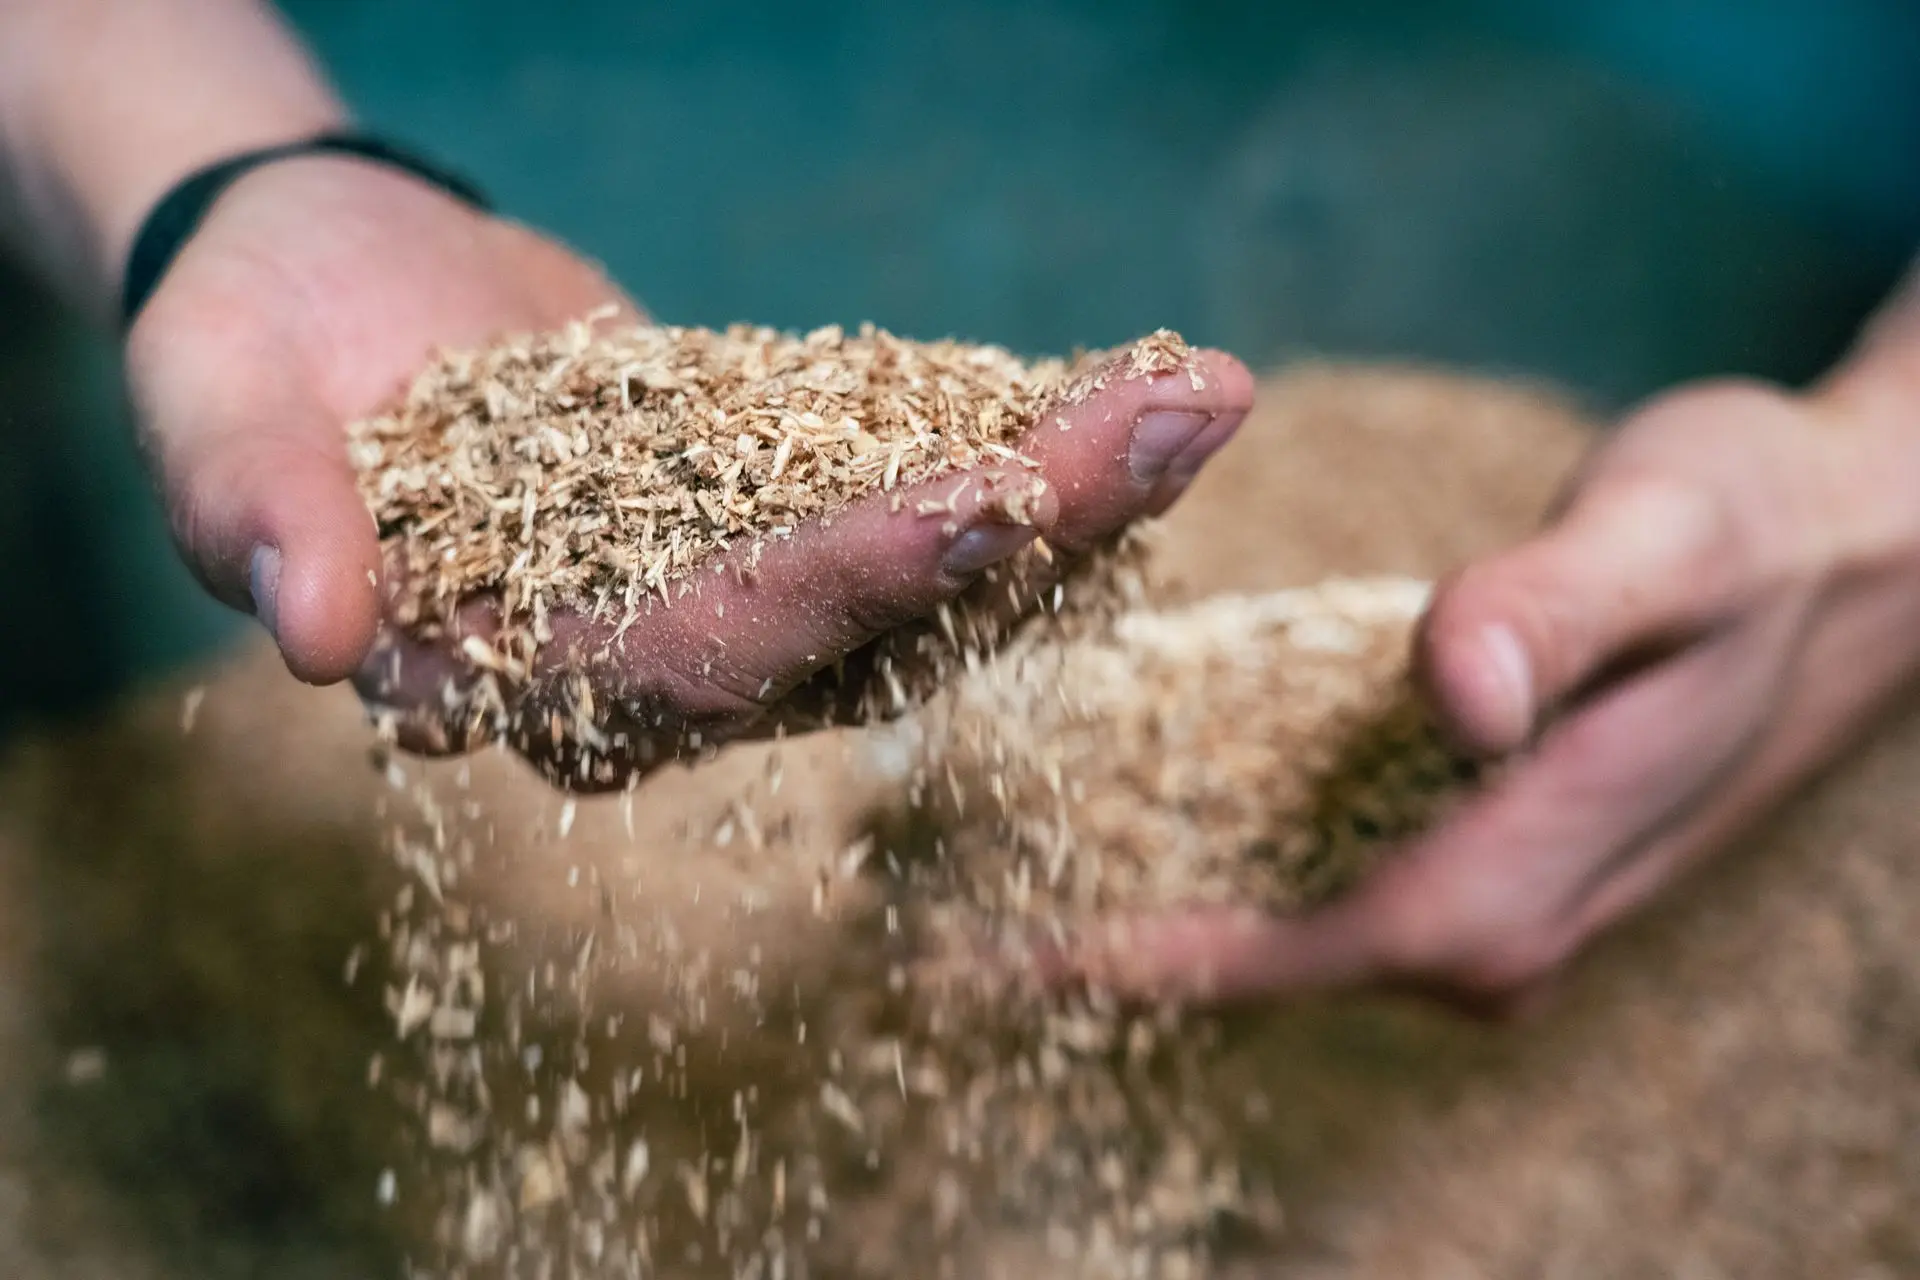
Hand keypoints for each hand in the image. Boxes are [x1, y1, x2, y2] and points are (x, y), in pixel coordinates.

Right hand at [126, 156, 1252, 785]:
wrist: (328, 280)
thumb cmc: (249, 339)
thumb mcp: (214, 405)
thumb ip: (254, 509)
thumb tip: (303, 628)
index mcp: (522, 672)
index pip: (698, 653)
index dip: (839, 587)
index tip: (986, 503)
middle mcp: (653, 663)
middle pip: (862, 620)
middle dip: (1027, 522)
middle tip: (1184, 418)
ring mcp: (734, 591)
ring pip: (925, 565)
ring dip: (1072, 487)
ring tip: (1207, 396)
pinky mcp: (782, 513)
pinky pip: (919, 485)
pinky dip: (1028, 440)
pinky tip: (1149, 396)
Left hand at [1066, 377, 1919, 1013]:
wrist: (1855, 541)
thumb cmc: (1762, 527)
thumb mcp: (1670, 541)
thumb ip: (1563, 614)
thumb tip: (1463, 695)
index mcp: (1526, 876)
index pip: (1290, 957)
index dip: (1131, 963)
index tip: (983, 958)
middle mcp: (1504, 925)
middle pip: (1265, 962)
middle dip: (1108, 939)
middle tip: (942, 904)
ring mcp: (1495, 895)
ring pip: (1286, 925)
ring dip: (1149, 893)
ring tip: (996, 852)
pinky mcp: (1485, 848)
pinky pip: (1323, 876)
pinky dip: (1220, 842)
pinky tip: (1132, 794)